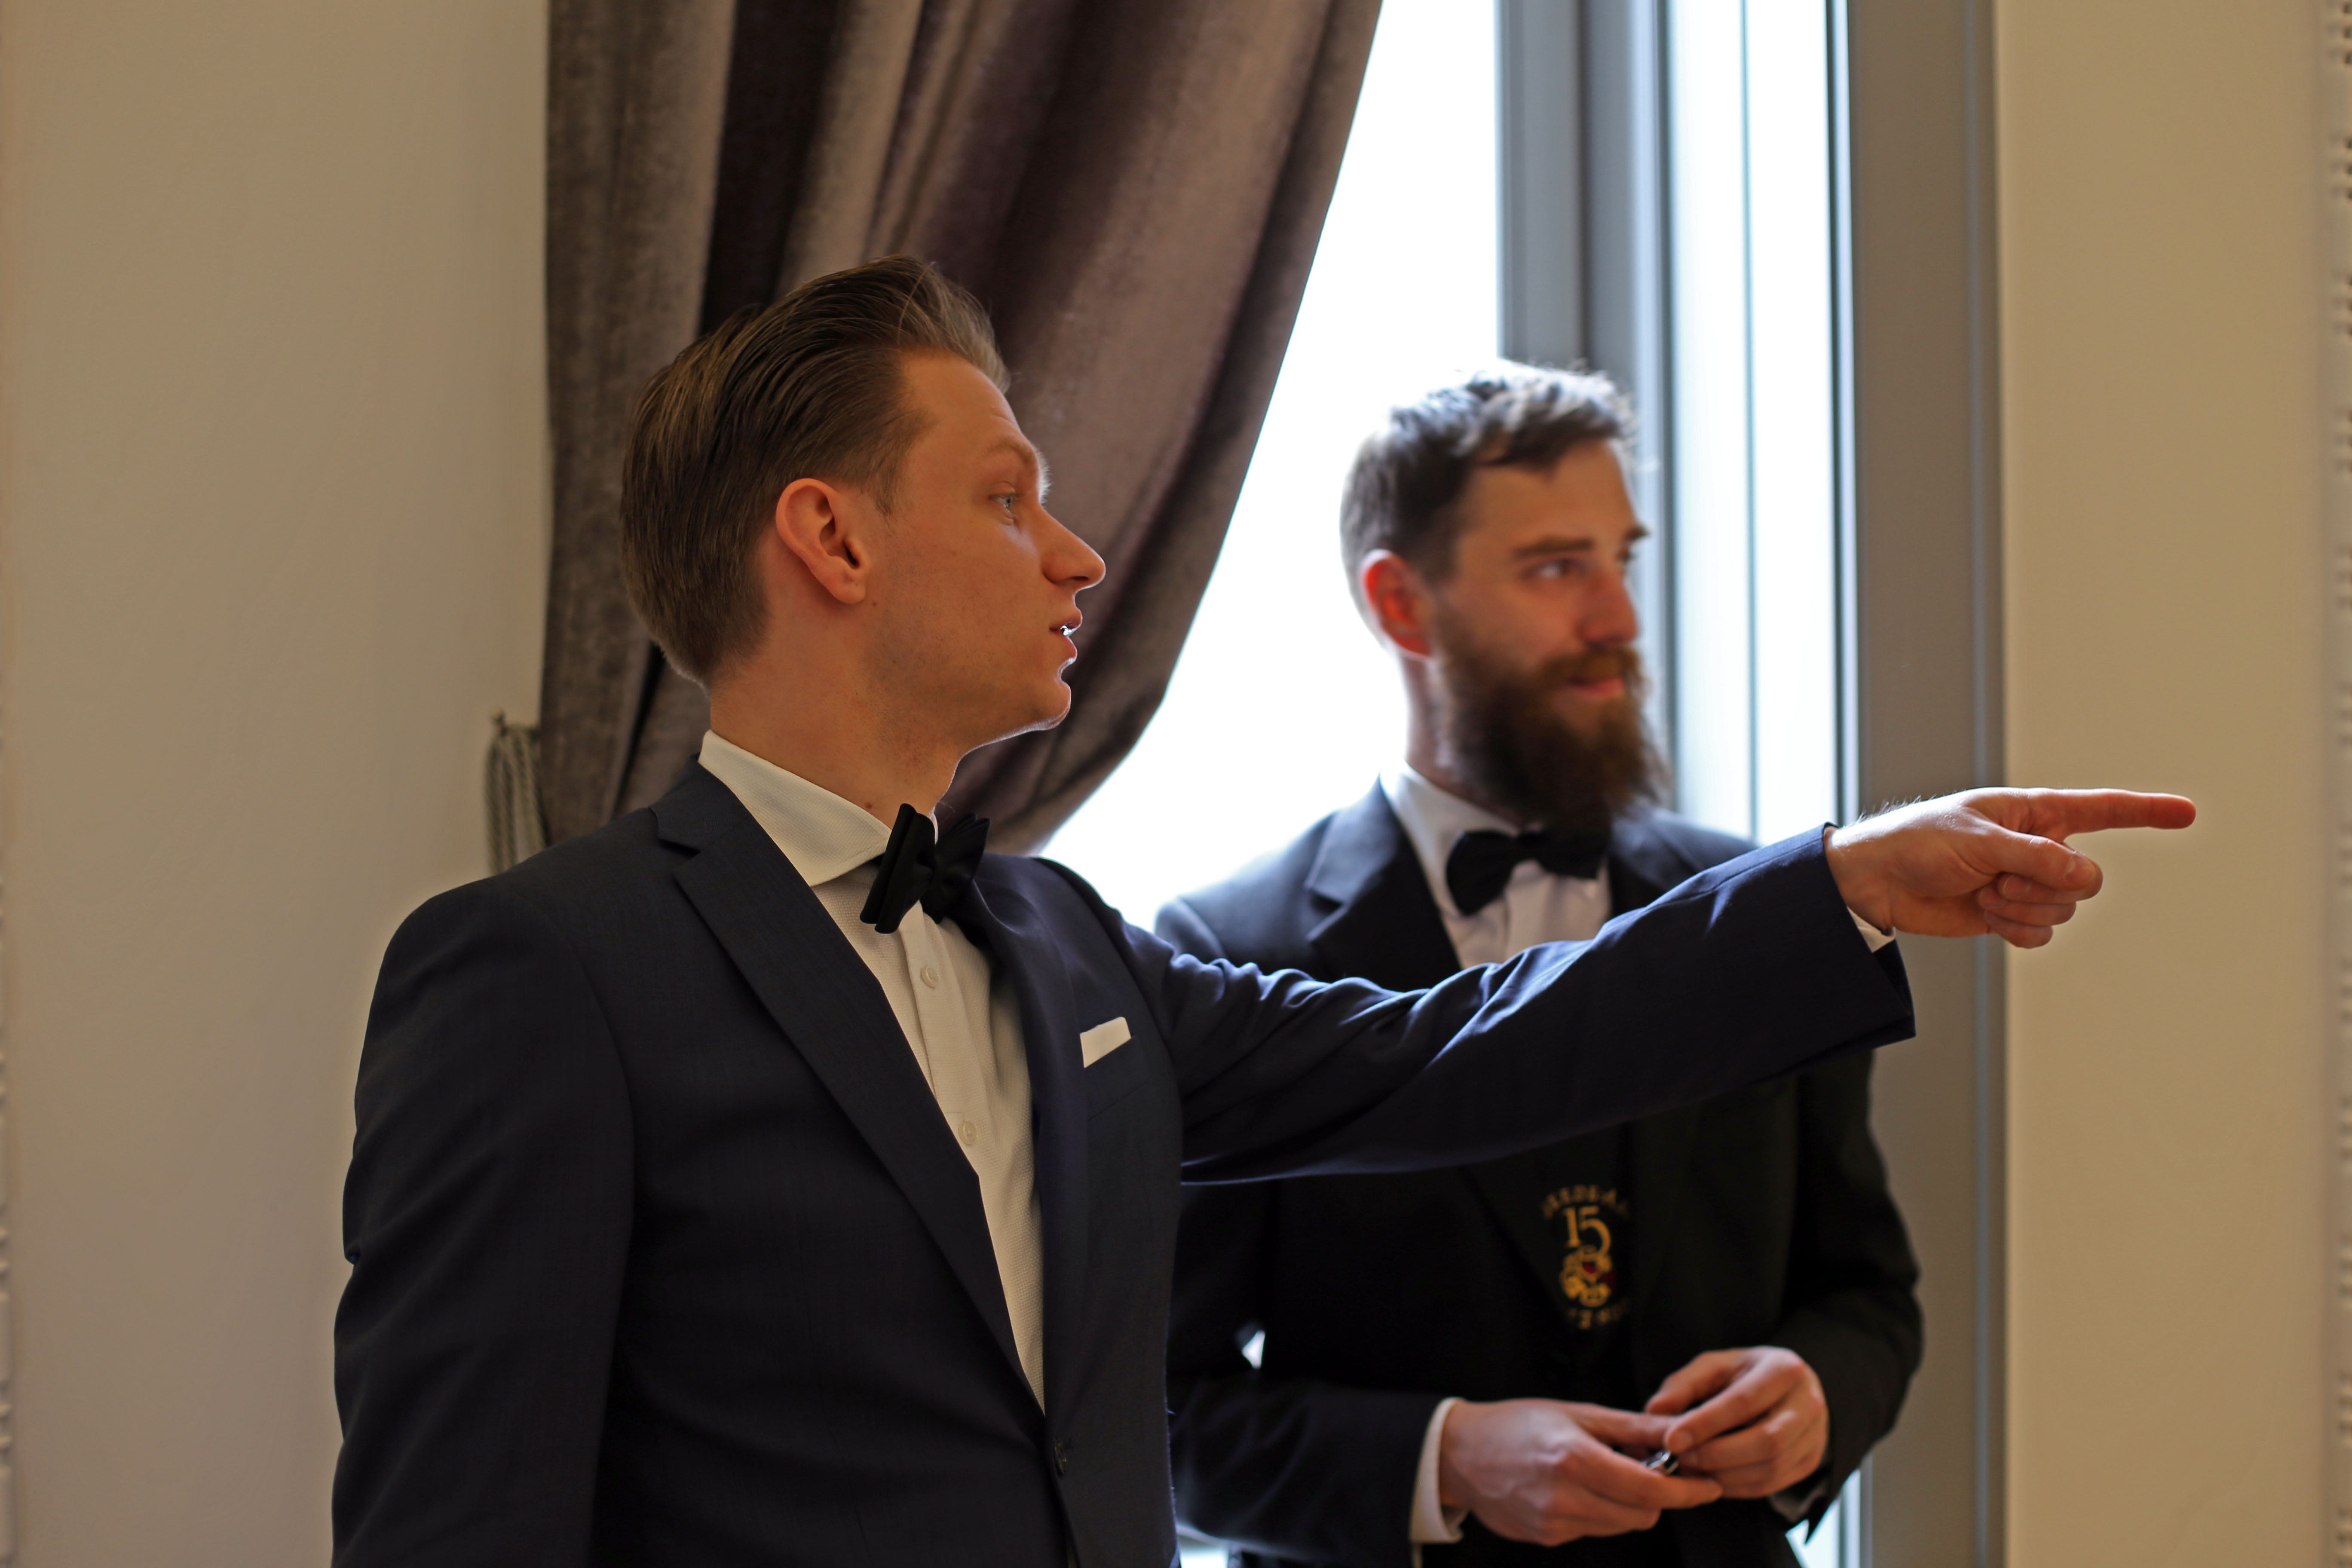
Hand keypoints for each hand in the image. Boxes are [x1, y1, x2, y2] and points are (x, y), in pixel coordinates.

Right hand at [1437, 1397, 1721, 1545]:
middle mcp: (1565, 1497)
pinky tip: (1580, 1488)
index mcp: (1574, 1458)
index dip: (1686, 1492)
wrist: (1459, 1454)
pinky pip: (1594, 1531)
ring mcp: (1554, 1523)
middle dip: (1658, 1496)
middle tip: (1652, 1467)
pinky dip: (1600, 1512)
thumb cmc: (1517, 1424)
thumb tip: (1682, 1432)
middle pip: (1641, 1515)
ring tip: (1609, 1473)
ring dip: (1629, 1505)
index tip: (1709, 1485)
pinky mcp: (1547, 1539)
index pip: (1648, 1490)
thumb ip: (1634, 1427)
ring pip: (1621, 1526)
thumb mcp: (1579, 1412)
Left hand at [1644, 1347, 1827, 1499]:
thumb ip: (1683, 1385)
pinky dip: (1737, 1487)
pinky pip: (1773, 1484)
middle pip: (1765, 1441)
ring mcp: (1814, 1436)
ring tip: (1692, 1468)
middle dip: (1716, 1454)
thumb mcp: (1715, 1366)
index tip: (1671, 1440)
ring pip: (1771, 1468)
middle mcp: (1808, 1403)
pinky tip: (1713, 1478)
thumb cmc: (1745, 1374)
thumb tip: (1654, 1410)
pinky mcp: (1810, 1461)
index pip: (1743, 1402)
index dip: (1705, 1424)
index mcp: (1783, 1369)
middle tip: (1681, 1458)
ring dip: (1725, 1475)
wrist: (1788, 1387)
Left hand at [1825, 787, 2194, 947]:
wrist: (1880, 881)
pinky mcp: (2010, 915)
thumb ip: (2035, 857)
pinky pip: (2041, 934)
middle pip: (2087, 879)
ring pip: (2064, 910)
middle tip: (1998, 878)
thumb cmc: (1920, 841)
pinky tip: (1986, 915)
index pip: (2103, 810)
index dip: (2146, 812)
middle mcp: (2039, 848)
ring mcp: (2026, 884)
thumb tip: (2086, 877)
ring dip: (2024, 908)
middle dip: (2047, 887)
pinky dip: (2017, 930)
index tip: (2187, 813)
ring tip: (1984, 892)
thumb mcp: (1978, 840)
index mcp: (2034, 814)